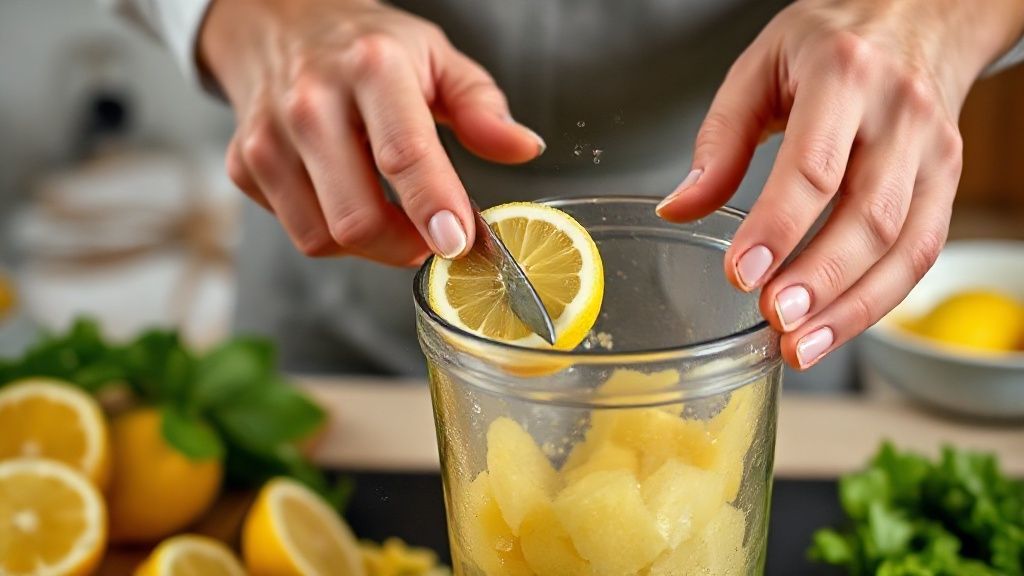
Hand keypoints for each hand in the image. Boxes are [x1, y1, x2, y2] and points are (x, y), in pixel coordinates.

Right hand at [199, 0, 544, 264]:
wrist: (278, 24)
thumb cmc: (368, 48)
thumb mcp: (436, 57)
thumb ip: (483, 107)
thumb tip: (523, 149)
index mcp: (371, 68)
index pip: (403, 153)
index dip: (434, 207)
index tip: (459, 243)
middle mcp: (311, 103)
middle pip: (356, 217)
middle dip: (405, 246)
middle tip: (435, 238)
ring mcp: (268, 138)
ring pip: (323, 237)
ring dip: (372, 248)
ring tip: (396, 219)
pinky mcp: (244, 166)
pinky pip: (300, 233)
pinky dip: (335, 235)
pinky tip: (351, 200)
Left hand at [657, 0, 1023, 368]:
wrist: (920, 16)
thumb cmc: (832, 42)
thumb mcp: (760, 67)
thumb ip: (720, 140)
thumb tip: (679, 206)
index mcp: (844, 77)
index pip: (814, 166)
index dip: (777, 227)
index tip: (740, 273)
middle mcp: (900, 115)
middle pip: (868, 215)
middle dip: (819, 280)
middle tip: (775, 321)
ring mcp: (934, 152)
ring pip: (905, 245)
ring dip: (853, 308)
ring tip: (800, 347)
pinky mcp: (948, 182)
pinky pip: (921, 252)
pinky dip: (879, 300)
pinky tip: (835, 327)